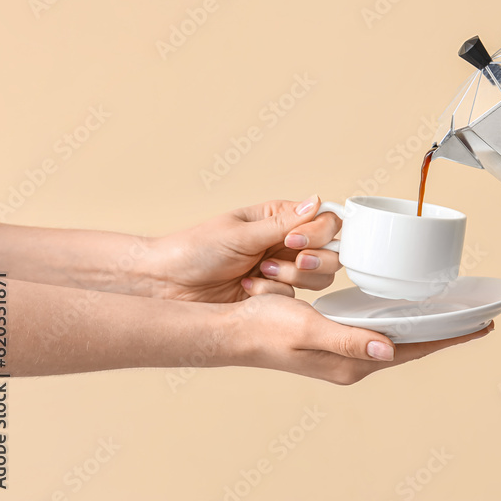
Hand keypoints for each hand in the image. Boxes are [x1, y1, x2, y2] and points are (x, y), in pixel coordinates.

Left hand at [150, 195, 342, 302]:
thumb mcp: (240, 234)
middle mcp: (286, 245)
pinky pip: (293, 299)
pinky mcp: (274, 296)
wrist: (169, 285)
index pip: (325, 221)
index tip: (294, 241)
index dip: (319, 233)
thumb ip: (282, 224)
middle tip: (289, 260)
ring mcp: (282, 271)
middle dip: (313, 260)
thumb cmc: (195, 251)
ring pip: (319, 278)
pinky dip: (270, 295)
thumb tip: (315, 202)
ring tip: (260, 274)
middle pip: (331, 252)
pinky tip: (247, 289)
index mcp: (280, 220)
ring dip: (291, 278)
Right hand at [225, 292, 493, 383]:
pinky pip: (378, 333)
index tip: (481, 326)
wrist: (232, 331)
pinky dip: (398, 323)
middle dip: (444, 334)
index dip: (449, 338)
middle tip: (476, 319)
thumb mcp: (309, 330)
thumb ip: (349, 339)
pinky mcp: (334, 341)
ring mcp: (345, 353)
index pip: (413, 349)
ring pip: (396, 340)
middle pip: (411, 347)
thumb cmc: (265, 330)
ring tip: (449, 316)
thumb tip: (390, 348)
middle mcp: (353, 361)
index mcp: (352, 361)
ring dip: (423, 329)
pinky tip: (403, 312)